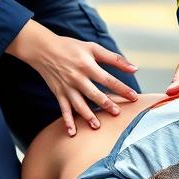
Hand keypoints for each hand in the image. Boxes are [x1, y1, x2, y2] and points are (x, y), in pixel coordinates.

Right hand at [7, 20, 137, 136]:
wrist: (44, 49)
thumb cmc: (71, 47)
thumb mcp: (93, 48)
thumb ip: (114, 58)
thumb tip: (134, 68)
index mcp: (87, 65)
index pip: (108, 79)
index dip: (121, 88)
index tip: (134, 97)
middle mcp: (77, 77)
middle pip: (94, 93)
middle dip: (106, 104)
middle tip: (117, 113)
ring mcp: (67, 87)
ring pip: (79, 104)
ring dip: (87, 116)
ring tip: (97, 126)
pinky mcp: (59, 93)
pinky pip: (63, 109)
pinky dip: (67, 121)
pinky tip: (72, 132)